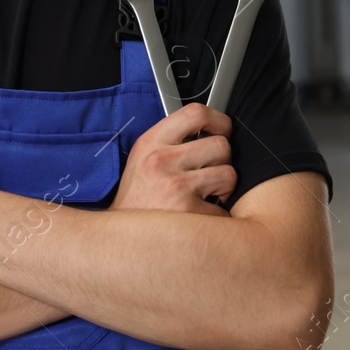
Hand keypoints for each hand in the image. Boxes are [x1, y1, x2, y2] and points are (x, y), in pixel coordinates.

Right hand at [110, 102, 233, 215]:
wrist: (120, 237)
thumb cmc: (137, 197)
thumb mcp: (142, 159)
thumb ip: (170, 142)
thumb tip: (210, 130)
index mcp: (151, 142)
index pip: (195, 112)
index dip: (219, 120)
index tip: (223, 130)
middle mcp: (162, 160)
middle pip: (221, 145)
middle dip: (221, 161)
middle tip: (208, 173)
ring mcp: (176, 186)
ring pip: (229, 175)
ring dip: (223, 188)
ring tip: (204, 196)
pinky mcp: (190, 212)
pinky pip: (225, 209)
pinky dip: (217, 217)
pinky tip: (198, 218)